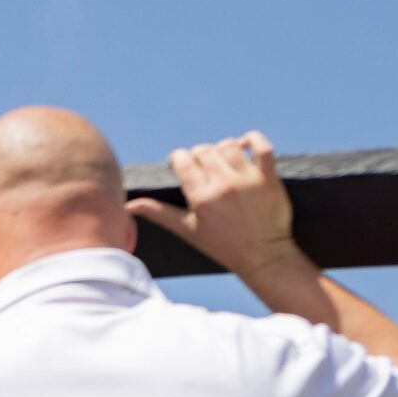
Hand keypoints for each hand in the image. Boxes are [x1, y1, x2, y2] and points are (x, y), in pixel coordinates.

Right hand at [126, 133, 309, 285]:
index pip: (182, 159)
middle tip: (202, 169)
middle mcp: (224, 185)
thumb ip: (159, 213)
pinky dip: (252, 139)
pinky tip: (244, 145)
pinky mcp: (269, 177)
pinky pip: (262, 146)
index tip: (181, 166)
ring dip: (221, 149)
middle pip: (204, 150)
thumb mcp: (188, 231)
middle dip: (198, 155)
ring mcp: (248, 179)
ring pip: (228, 146)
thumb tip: (128, 206)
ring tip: (221, 162)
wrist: (263, 256)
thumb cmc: (223, 246)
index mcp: (201, 197)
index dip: (178, 159)